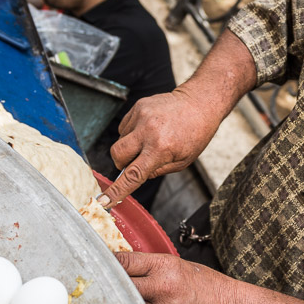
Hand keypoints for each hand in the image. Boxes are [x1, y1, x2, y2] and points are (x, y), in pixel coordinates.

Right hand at [98, 89, 219, 206]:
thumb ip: (157, 171)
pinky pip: (124, 127)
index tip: (104, 200)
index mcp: (161, 149)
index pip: (133, 175)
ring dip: (130, 146)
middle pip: (117, 155)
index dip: (117, 190)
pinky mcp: (138, 106)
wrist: (199, 104)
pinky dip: (132, 133)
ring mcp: (141, 116)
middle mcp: (148, 131)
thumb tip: (135, 176)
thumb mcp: (182, 162)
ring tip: (150, 140)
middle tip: (137, 161)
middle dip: (121, 163)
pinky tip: (148, 130)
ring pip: (120, 140)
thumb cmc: (194, 135)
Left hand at [115, 251, 234, 303]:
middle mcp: (163, 291)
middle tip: (105, 286)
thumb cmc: (204, 285)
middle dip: (114, 286)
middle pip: (123, 288)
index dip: (109, 264)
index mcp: (165, 270)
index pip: (126, 264)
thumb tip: (117, 264)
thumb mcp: (176, 265)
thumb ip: (147, 266)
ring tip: (143, 303)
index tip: (100, 264)